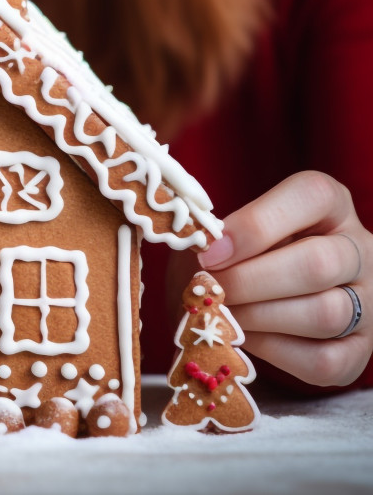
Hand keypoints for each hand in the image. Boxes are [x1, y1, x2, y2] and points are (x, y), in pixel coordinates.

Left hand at [199, 171, 369, 385]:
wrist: (254, 301)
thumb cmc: (235, 258)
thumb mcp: (224, 234)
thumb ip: (213, 237)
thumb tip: (200, 250)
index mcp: (328, 205)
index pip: (310, 196)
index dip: (255, 225)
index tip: (209, 252)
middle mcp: (360, 249)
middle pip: (320, 263)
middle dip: (250, 280)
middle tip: (209, 289)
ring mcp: (368, 302)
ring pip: (326, 313)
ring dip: (259, 317)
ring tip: (221, 313)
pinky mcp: (358, 350)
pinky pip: (323, 359)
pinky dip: (273, 352)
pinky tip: (244, 338)